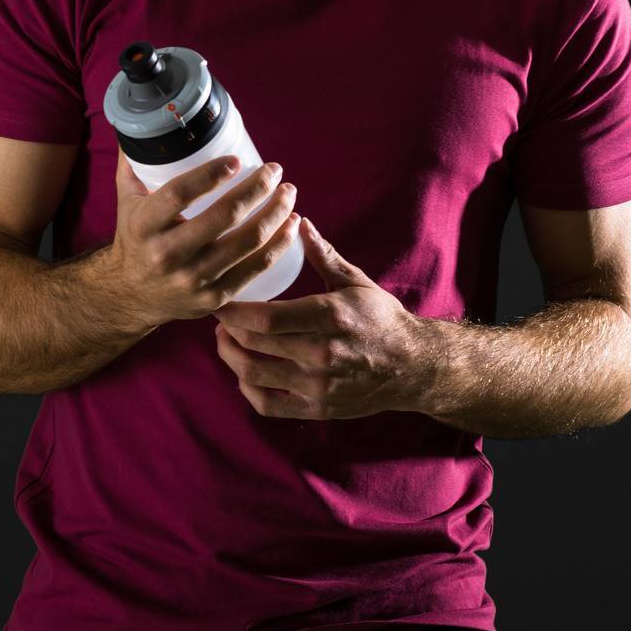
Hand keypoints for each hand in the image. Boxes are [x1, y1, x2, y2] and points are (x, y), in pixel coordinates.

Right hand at [107, 151, 299, 327]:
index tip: (236, 160)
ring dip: (276, 213)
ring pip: (247, 242)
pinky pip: (255, 269)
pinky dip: (279, 245)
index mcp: (144, 225)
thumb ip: (135, 163)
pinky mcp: (214, 298)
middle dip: (259, 188)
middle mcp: (167, 254)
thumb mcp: (126, 202)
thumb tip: (146, 125)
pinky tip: (291, 226)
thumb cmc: (134, 240)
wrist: (129, 296)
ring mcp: (193, 280)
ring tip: (288, 193)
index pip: (180, 193)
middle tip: (275, 171)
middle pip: (224, 216)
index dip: (211, 174)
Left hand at [212, 215, 426, 419]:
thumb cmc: (381, 318)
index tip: (218, 299)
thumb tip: (299, 222)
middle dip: (226, 330)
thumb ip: (323, 254)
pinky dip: (247, 390)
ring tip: (226, 341)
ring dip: (230, 357)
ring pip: (253, 375)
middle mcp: (321, 353)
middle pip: (254, 344)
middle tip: (218, 317)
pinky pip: (267, 404)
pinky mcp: (317, 408)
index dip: (232, 310)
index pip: (265, 318)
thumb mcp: (355, 281)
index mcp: (328, 316)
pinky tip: (244, 372)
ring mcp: (318, 385)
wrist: (412, 365)